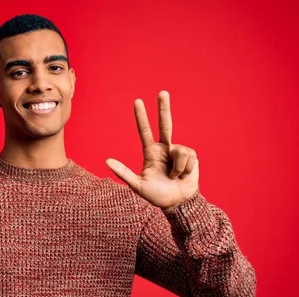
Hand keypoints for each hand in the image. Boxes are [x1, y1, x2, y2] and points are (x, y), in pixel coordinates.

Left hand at [106, 91, 198, 210]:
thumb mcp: (138, 185)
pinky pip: (189, 158)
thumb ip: (123, 173)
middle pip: (165, 124)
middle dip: (164, 108)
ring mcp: (178, 152)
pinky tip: (184, 176)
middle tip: (162, 92)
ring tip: (174, 177)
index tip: (137, 102)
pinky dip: (185, 170)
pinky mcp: (192, 156)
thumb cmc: (157, 195)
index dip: (141, 117)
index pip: (144, 131)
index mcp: (151, 153)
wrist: (177, 203)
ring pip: (179, 151)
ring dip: (177, 169)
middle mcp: (164, 148)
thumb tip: (106, 161)